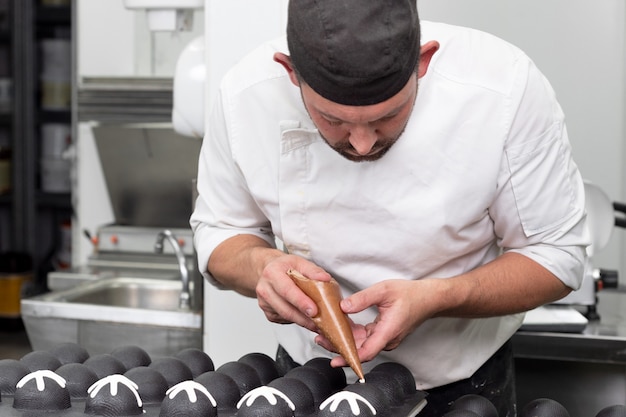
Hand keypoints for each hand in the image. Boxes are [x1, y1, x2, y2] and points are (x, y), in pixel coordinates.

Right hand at [255, 254, 331, 331]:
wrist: (268, 270)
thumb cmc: (284, 266)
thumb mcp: (299, 262)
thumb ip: (313, 270)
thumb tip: (325, 278)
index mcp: (272, 273)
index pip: (287, 290)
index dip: (301, 302)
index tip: (314, 311)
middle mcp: (265, 289)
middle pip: (285, 309)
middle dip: (304, 318)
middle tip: (320, 322)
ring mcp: (264, 303)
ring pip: (285, 317)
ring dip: (302, 322)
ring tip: (317, 323)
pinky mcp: (268, 313)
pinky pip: (284, 320)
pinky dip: (297, 321)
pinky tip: (305, 318)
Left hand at [316, 279, 435, 366]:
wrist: (428, 298)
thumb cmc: (410, 294)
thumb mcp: (384, 290)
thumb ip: (363, 298)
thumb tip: (343, 307)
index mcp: (388, 331)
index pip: (367, 352)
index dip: (350, 358)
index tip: (335, 360)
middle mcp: (387, 339)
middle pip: (360, 350)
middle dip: (339, 347)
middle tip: (320, 339)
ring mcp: (386, 338)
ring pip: (362, 345)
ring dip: (344, 341)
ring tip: (325, 334)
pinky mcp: (384, 334)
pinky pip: (366, 338)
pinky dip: (352, 335)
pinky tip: (340, 327)